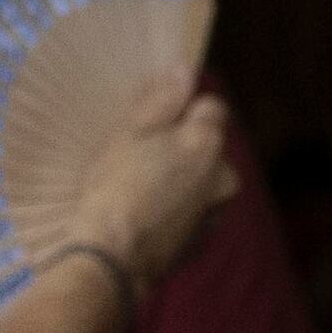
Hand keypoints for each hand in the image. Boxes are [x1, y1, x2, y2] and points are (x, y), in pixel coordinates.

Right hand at [66, 77, 236, 300]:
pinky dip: (175, 213)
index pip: (211, 107)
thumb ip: (162, 99)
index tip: (155, 122)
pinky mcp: (199, 242)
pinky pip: (191, 215)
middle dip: (183, 149)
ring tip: (139, 194)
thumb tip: (185, 71)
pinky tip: (144, 219)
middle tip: (141, 160)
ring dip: (180, 182)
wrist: (109, 261)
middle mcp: (223, 176)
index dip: (183, 110)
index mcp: (208, 142)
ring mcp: (214, 212)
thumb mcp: (130, 133)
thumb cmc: (114, 189)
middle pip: (208, 148)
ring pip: (201, 183)